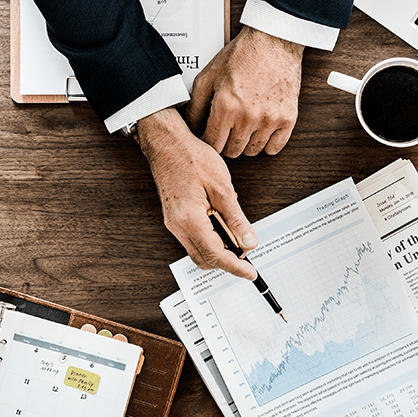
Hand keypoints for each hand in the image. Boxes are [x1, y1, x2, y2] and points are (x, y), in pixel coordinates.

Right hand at [136, 107, 257, 279]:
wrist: (167, 143)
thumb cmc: (191, 157)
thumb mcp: (222, 187)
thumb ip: (236, 218)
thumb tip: (248, 241)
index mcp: (189, 219)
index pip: (215, 255)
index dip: (235, 267)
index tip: (250, 273)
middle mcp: (177, 226)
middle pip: (204, 259)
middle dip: (227, 261)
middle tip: (247, 252)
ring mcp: (174, 223)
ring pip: (198, 251)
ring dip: (219, 250)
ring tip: (237, 235)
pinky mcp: (175, 218)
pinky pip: (194, 239)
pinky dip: (211, 239)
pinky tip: (222, 223)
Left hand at [187, 25, 302, 157]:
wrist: (273, 41)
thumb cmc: (241, 55)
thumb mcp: (209, 76)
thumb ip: (195, 105)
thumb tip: (190, 128)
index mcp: (225, 106)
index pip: (211, 144)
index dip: (208, 141)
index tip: (210, 134)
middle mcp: (247, 116)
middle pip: (231, 151)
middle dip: (225, 143)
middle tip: (227, 129)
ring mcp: (269, 119)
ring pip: (252, 151)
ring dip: (245, 143)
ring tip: (244, 126)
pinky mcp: (288, 118)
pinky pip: (274, 148)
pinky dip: (267, 144)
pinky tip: (261, 131)